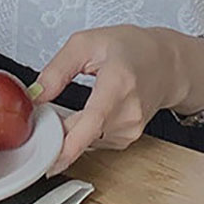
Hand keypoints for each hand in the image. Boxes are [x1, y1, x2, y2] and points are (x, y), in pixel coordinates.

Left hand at [34, 25, 203, 174]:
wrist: (167, 64)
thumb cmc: (133, 49)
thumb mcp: (87, 43)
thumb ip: (57, 69)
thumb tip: (36, 96)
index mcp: (118, 84)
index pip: (92, 122)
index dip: (67, 145)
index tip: (47, 160)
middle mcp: (128, 113)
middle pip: (82, 135)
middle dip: (57, 129)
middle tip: (52, 108)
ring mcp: (130, 130)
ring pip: (85, 139)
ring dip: (72, 127)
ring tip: (84, 97)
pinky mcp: (127, 140)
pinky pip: (94, 140)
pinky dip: (84, 129)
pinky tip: (93, 108)